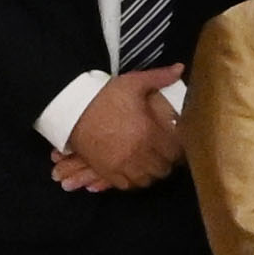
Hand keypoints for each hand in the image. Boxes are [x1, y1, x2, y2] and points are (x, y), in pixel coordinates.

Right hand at [58, 79, 183, 191]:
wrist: (73, 109)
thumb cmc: (104, 95)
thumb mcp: (133, 82)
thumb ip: (159, 78)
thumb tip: (180, 69)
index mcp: (149, 132)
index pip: (174, 152)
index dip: (178, 150)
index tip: (176, 144)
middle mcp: (138, 153)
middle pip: (162, 169)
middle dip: (166, 162)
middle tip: (164, 153)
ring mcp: (121, 165)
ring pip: (146, 180)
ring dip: (150, 172)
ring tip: (150, 162)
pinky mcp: (106, 171)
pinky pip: (125, 185)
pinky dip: (132, 181)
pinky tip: (134, 170)